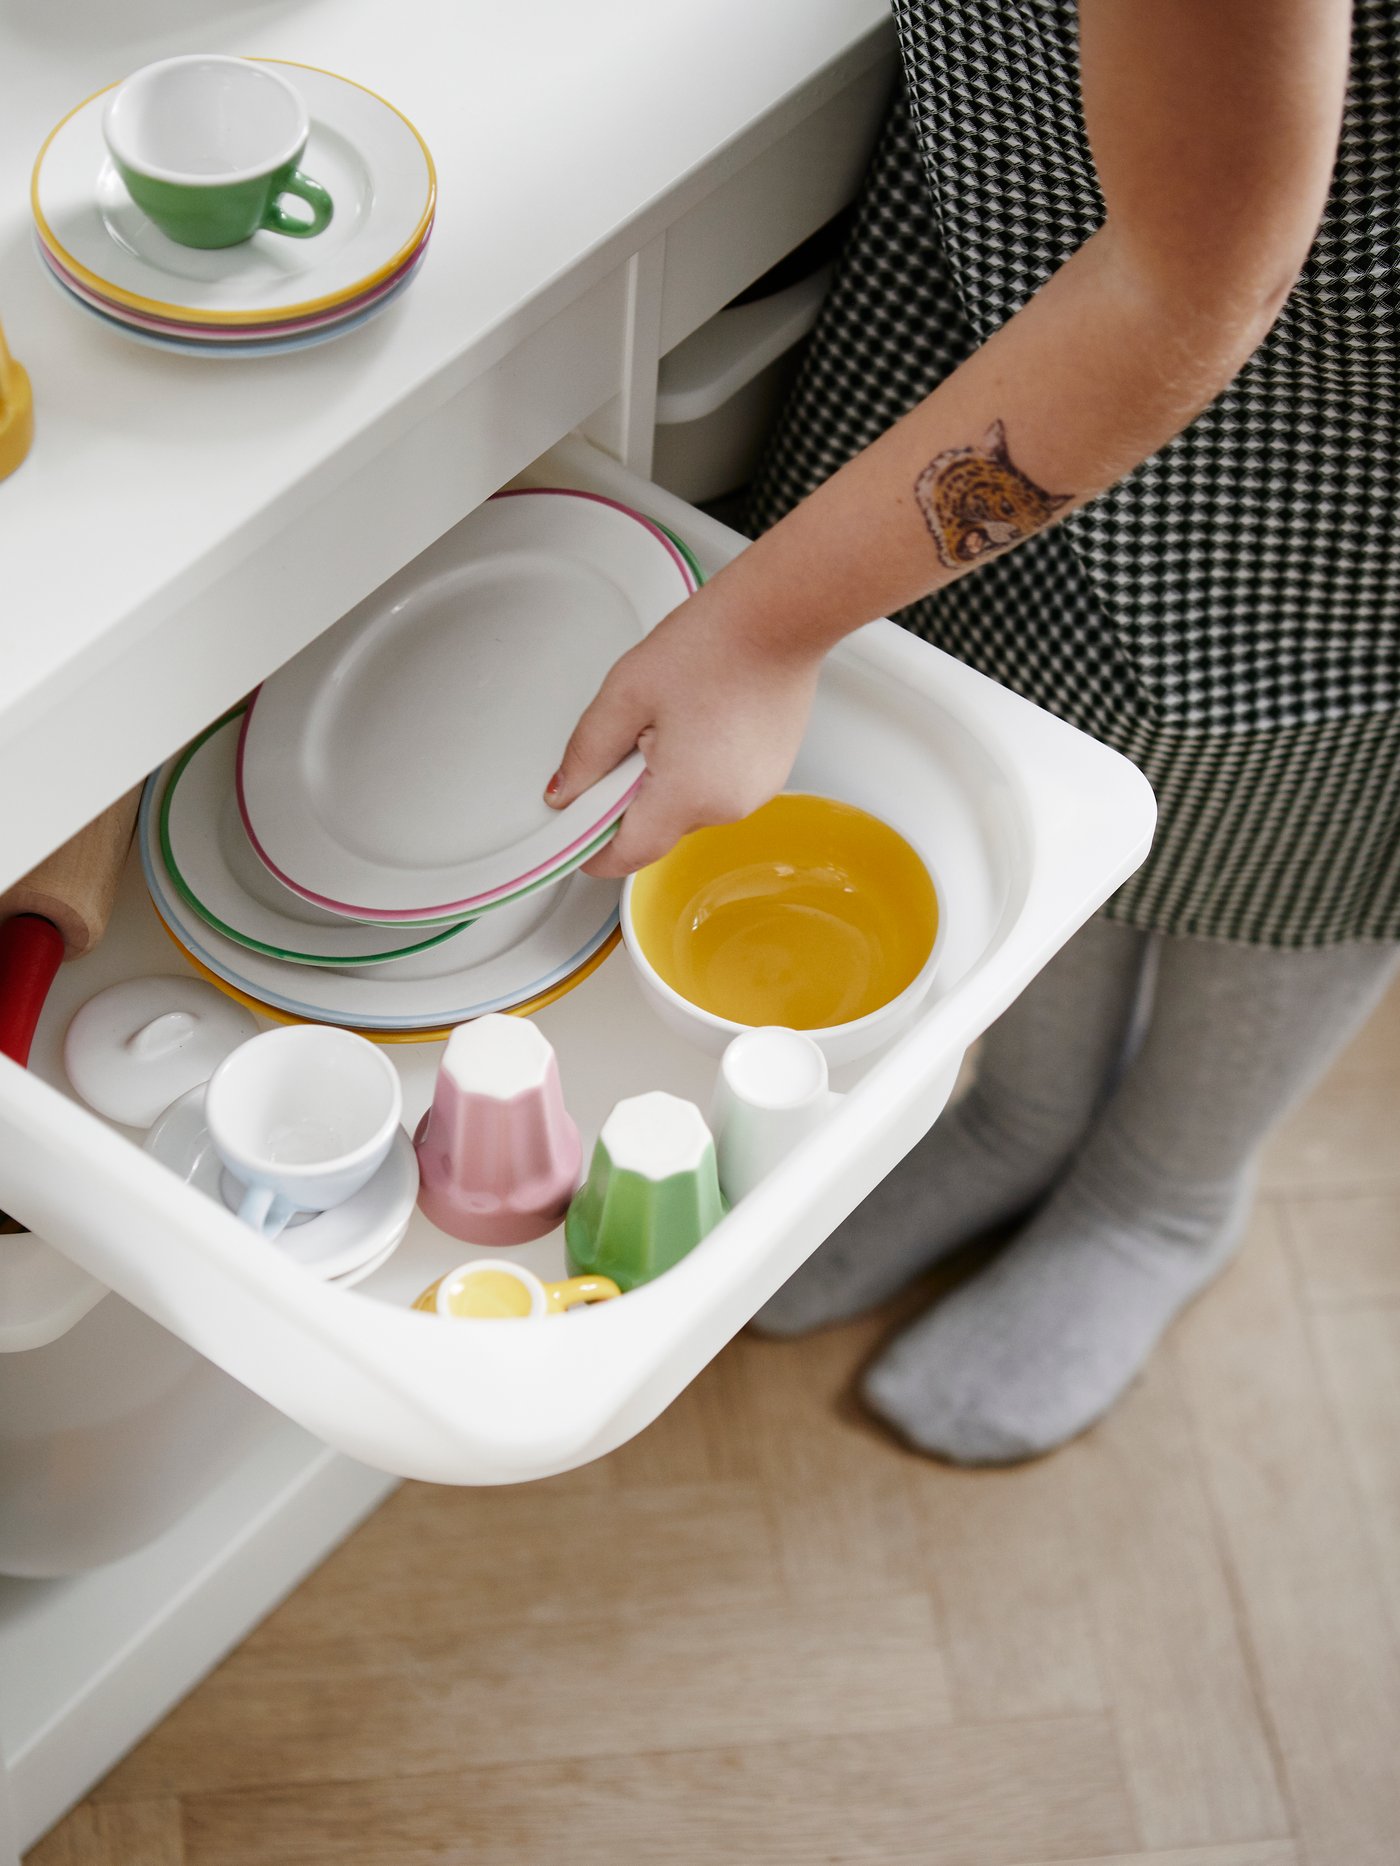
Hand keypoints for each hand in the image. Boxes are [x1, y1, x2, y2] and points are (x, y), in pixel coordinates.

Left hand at [545, 577, 823, 878]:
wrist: (780, 616)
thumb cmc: (713, 644)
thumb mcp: (625, 694)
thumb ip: (586, 753)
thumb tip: (565, 793)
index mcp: (687, 795)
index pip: (627, 854)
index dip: (594, 850)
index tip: (576, 834)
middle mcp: (727, 807)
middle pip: (658, 827)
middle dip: (633, 795)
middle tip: (634, 735)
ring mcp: (755, 794)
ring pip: (688, 807)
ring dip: (669, 779)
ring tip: (677, 718)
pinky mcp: (771, 777)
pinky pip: (719, 788)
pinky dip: (701, 767)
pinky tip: (705, 720)